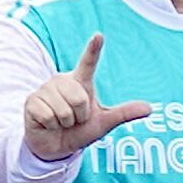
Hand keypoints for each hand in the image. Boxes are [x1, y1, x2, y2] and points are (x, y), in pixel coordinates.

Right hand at [21, 32, 154, 161]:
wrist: (55, 147)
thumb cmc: (79, 131)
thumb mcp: (103, 123)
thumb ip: (123, 114)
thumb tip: (150, 109)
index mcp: (80, 82)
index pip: (88, 63)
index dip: (93, 49)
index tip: (99, 35)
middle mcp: (62, 80)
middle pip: (79, 99)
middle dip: (80, 116)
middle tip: (73, 120)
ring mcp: (45, 89)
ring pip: (64, 109)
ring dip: (65, 122)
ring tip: (60, 121)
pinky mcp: (32, 101)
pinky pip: (48, 115)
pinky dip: (51, 126)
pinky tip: (47, 123)